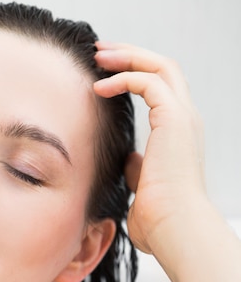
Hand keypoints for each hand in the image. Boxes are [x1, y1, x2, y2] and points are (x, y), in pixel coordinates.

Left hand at [93, 42, 206, 255]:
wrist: (175, 230)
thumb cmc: (159, 219)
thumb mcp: (142, 185)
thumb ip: (137, 168)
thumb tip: (128, 160)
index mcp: (178, 132)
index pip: (161, 88)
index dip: (133, 73)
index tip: (103, 73)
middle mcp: (185, 119)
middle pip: (163, 67)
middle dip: (130, 54)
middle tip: (100, 51)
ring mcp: (182, 117)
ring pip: (160, 66)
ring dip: (126, 57)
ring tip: (97, 57)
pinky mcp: (174, 119)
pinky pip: (148, 82)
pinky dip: (122, 79)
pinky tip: (100, 88)